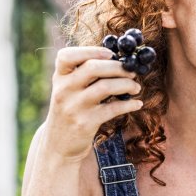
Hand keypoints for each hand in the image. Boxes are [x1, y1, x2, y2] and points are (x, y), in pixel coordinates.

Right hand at [44, 46, 142, 162]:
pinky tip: (137, 103)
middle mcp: (64, 90)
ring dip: (127, 84)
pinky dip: (129, 104)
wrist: (58, 144)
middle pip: (93, 68)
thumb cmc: (70, 109)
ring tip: (136, 87)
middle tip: (132, 71)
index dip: (91, 51)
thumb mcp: (68, 89)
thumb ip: (84, 73)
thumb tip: (119, 60)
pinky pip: (113, 108)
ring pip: (105, 87)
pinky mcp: (85, 123)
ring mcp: (74, 107)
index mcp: (59, 77)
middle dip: (118, 67)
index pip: (67, 55)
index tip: (110, 54)